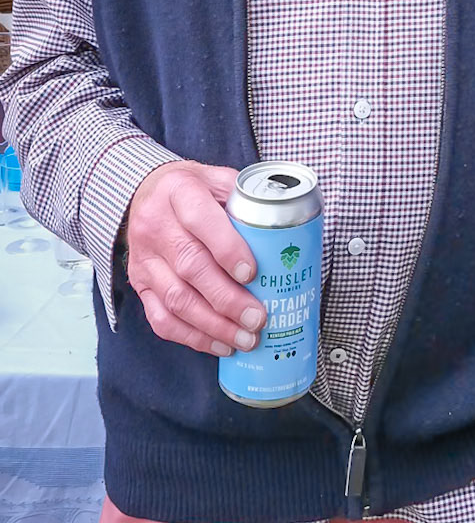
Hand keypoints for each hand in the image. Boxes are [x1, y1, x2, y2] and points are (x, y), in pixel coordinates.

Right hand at [124, 161, 265, 357]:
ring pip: (176, 299)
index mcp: (180, 192)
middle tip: (257, 318)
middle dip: (227, 299)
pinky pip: (161, 318)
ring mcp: (145, 258)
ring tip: (245, 339)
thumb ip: (246, 198)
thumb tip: (286, 230)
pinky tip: (219, 344)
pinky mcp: (140, 284)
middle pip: (191, 267)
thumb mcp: (217, 178)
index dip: (227, 249)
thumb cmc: (192, 189)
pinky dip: (191, 337)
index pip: (201, 220)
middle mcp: (156, 226)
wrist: (143, 193)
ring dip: (213, 325)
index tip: (252, 273)